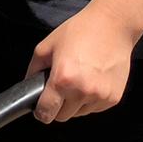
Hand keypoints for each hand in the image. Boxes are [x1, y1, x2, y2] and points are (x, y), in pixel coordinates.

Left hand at [25, 3, 137, 123]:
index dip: (41, 112)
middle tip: (62, 86)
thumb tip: (29, 87)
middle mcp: (82, 92)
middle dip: (59, 105)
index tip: (41, 108)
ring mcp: (100, 96)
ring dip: (76, 103)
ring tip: (80, 78)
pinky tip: (93, 79)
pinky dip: (91, 99)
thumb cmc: (80, 31)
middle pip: (63, 116)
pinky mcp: (113, 98)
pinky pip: (95, 108)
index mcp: (62, 79)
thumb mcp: (48, 45)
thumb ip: (34, 69)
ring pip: (79, 113)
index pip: (46, 113)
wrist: (113, 25)